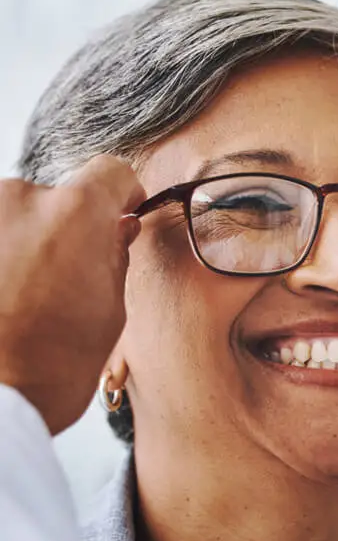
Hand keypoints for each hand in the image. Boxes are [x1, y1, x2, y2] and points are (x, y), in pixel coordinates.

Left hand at [0, 156, 144, 433]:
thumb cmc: (49, 369)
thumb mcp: (108, 313)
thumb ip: (114, 256)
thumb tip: (118, 227)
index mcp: (76, 213)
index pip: (110, 172)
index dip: (121, 192)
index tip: (122, 210)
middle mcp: (19, 197)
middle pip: (54, 196)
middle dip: (63, 229)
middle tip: (63, 277)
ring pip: (11, 216)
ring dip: (20, 243)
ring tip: (19, 297)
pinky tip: (1, 299)